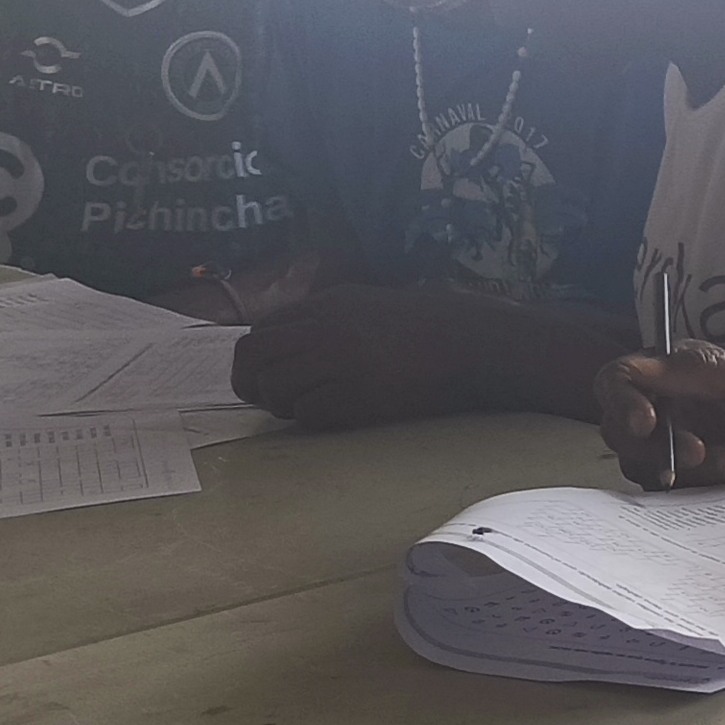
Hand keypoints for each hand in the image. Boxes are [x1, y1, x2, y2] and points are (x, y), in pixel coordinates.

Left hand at [233, 283, 490, 426]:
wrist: (474, 344)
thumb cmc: (429, 326)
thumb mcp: (369, 304)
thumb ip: (327, 319)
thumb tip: (289, 344)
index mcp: (326, 305)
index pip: (261, 331)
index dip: (255, 360)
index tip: (266, 376)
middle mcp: (324, 329)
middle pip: (253, 356)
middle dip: (250, 383)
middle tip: (267, 400)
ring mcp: (339, 362)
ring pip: (275, 388)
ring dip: (283, 405)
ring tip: (308, 407)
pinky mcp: (356, 395)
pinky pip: (308, 413)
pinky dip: (313, 419)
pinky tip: (335, 415)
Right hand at [595, 343, 724, 489]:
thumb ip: (703, 368)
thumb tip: (649, 366)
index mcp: (673, 371)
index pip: (620, 377)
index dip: (621, 398)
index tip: (644, 423)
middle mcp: (663, 406)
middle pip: (616, 425)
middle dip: (652, 444)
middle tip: (696, 451)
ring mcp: (667, 444)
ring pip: (634, 460)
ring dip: (675, 465)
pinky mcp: (678, 476)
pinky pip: (658, 486)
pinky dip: (690, 483)